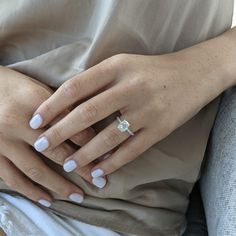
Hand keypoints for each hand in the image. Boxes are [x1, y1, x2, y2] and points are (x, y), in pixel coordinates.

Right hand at [0, 66, 97, 206]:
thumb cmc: (18, 87)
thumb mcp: (41, 88)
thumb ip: (63, 106)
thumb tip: (89, 127)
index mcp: (36, 101)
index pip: (70, 126)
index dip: (91, 142)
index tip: (106, 154)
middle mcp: (19, 122)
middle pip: (57, 151)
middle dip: (81, 169)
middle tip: (100, 182)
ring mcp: (3, 140)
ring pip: (36, 169)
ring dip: (59, 186)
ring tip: (78, 196)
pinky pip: (12, 177)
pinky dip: (30, 191)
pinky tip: (47, 200)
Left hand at [30, 51, 224, 178]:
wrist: (193, 74)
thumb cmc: (152, 70)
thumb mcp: (123, 64)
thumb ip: (98, 81)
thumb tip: (69, 106)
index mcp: (117, 66)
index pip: (75, 87)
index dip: (52, 105)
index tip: (36, 120)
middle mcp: (131, 87)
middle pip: (87, 113)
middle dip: (60, 132)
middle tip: (42, 146)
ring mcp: (147, 109)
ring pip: (108, 137)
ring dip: (85, 154)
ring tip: (68, 166)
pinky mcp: (161, 128)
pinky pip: (131, 150)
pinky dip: (112, 163)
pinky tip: (98, 172)